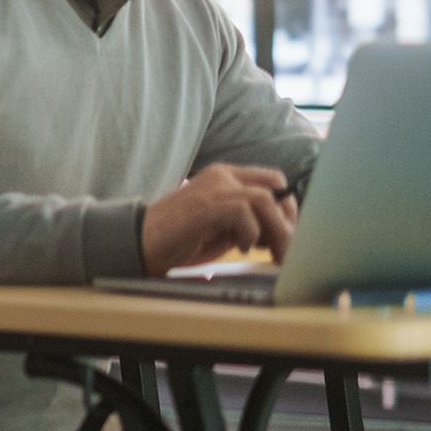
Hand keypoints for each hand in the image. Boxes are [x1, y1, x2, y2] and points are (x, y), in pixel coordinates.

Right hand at [142, 163, 298, 273]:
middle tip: (286, 247)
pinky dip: (250, 234)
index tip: (288, 234)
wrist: (142, 242)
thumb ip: (249, 220)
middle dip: (287, 219)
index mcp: (225, 176)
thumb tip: (283, 232)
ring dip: (276, 231)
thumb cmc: (182, 237)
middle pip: (275, 188)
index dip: (287, 208)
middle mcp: (223, 176)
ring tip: (272, 254)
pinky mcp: (207, 204)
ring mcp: (214, 188)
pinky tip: (240, 248)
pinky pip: (244, 214)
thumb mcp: (223, 225)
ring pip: (264, 200)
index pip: (272, 181)